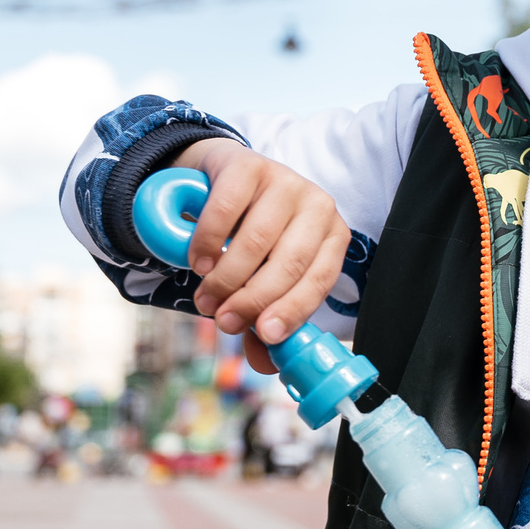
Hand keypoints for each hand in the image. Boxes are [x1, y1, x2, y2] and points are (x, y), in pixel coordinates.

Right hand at [173, 138, 349, 366]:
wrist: (218, 179)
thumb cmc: (247, 234)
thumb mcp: (261, 274)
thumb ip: (262, 317)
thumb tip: (265, 363)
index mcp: (331, 236)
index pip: (319, 280)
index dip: (293, 310)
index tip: (265, 335)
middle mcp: (316, 205)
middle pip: (288, 263)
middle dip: (253, 300)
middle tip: (223, 321)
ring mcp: (284, 180)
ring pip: (255, 242)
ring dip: (226, 278)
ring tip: (206, 296)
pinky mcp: (247, 164)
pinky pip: (225, 212)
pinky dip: (208, 242)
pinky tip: (198, 261)